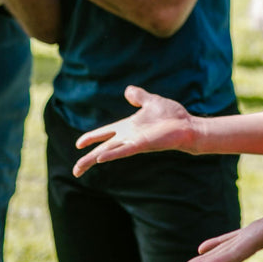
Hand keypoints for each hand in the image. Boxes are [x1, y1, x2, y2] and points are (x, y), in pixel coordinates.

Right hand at [73, 86, 199, 176]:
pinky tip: (101, 159)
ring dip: (93, 159)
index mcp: (128, 127)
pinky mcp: (142, 144)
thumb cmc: (172, 116)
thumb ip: (138, 96)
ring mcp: (134, 142)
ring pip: (108, 152)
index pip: (105, 133)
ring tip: (79, 169)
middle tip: (75, 171)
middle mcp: (128, 137)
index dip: (92, 137)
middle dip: (88, 158)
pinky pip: (124, 150)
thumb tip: (127, 91)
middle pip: (102, 148)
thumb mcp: (151, 101)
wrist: (187, 125)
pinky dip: (112, 154)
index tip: (78, 144)